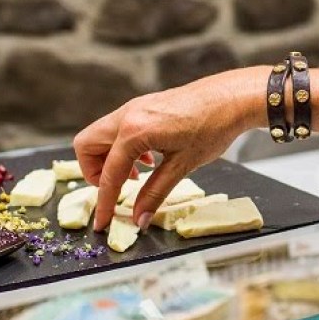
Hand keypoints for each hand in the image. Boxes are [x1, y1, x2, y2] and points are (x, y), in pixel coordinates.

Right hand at [74, 67, 263, 230]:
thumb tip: (139, 218)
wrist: (232, 98)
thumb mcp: (182, 166)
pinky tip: (148, 159)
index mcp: (134, 131)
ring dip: (109, 160)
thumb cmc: (212, 127)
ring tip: (135, 176)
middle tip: (116, 190)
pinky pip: (118, 129)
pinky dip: (122, 148)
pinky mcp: (142, 106)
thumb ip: (155, 193)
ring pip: (101, 136)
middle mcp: (127, 115)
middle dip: (94, 173)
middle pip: (86, 146)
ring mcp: (133, 108)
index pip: (109, 174)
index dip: (104, 202)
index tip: (102, 222)